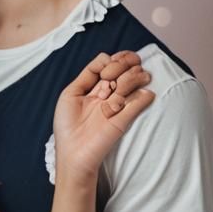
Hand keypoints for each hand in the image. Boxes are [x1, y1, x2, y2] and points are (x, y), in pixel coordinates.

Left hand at [52, 51, 153, 182]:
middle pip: (122, 72)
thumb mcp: (71, 94)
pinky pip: (137, 105)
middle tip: (115, 73)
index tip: (113, 60)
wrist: (72, 154)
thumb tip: (107, 57)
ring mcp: (116, 108)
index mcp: (95, 89)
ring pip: (130, 85)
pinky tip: (145, 93)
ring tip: (125, 83)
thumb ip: (87, 74)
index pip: (111, 67)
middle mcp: (107, 96)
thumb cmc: (67, 126)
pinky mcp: (123, 121)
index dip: (116, 60)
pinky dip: (142, 98)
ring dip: (132, 78)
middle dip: (123, 66)